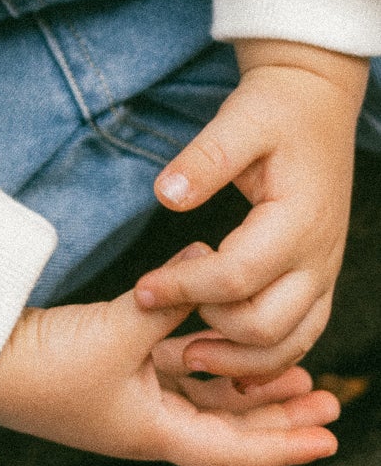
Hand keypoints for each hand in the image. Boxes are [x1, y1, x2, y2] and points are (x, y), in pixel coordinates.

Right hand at [0, 280, 339, 465]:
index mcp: (155, 433)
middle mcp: (149, 425)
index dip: (285, 444)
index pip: (236, 450)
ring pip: (205, 400)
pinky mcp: (111, 374)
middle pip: (230, 429)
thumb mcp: (118, 331)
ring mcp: (130, 402)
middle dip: (279, 413)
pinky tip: (221, 331)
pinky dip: (204, 358)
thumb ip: (169, 300)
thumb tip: (206, 260)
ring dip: (245, 386)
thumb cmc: (45, 363)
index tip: (328, 437)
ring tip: (290, 368)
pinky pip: (175, 374)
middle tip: (327, 396)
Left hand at [133, 40, 366, 384]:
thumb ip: (204, 158)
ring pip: (288, 344)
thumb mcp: (239, 119)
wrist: (317, 104)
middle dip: (210, 333)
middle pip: (266, 325)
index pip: (238, 275)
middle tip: (158, 326)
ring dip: (237, 360)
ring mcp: (324, 273)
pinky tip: (220, 356)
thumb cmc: (275, 110)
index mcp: (298, 219)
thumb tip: (165, 196)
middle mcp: (320, 257)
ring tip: (183, 356)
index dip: (185, 288)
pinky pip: (298, 336)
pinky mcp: (318, 280)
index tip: (140, 289)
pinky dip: (262, 357)